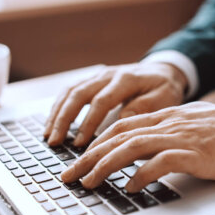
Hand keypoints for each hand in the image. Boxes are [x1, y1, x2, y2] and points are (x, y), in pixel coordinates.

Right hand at [44, 62, 187, 146]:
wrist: (165, 71)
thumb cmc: (165, 88)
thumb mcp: (165, 97)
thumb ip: (145, 107)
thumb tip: (122, 120)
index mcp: (126, 79)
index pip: (101, 100)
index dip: (88, 122)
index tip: (80, 143)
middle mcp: (108, 74)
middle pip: (79, 93)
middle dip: (64, 119)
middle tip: (54, 141)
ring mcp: (99, 76)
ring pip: (70, 91)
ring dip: (57, 114)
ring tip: (48, 136)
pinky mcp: (94, 80)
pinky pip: (71, 91)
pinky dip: (59, 107)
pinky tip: (53, 124)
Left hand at [60, 102, 214, 191]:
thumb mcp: (196, 125)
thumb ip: (172, 133)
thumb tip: (152, 151)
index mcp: (168, 116)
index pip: (121, 126)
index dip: (96, 142)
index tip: (78, 159)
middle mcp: (169, 122)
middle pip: (117, 136)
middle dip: (87, 156)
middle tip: (68, 175)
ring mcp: (181, 136)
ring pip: (131, 146)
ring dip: (104, 165)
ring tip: (88, 182)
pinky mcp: (195, 153)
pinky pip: (159, 163)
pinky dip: (140, 175)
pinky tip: (130, 188)